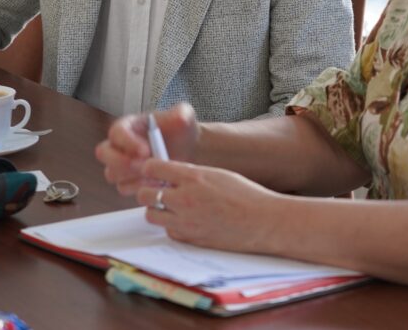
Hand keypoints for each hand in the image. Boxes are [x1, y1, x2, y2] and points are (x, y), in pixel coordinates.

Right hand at [95, 102, 198, 194]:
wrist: (189, 151)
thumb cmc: (181, 131)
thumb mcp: (184, 116)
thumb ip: (181, 113)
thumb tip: (179, 117)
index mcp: (128, 126)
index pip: (117, 132)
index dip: (127, 142)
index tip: (146, 151)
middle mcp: (119, 145)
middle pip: (103, 154)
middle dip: (120, 162)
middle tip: (142, 166)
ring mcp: (121, 164)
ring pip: (112, 174)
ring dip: (130, 177)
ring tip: (152, 177)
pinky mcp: (128, 181)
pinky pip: (124, 188)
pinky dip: (137, 188)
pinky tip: (155, 185)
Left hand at [138, 160, 282, 253]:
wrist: (262, 221)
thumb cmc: (245, 196)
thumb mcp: (217, 175)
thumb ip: (192, 175)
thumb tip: (170, 176)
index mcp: (193, 177)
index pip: (153, 167)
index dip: (150, 168)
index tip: (152, 170)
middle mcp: (185, 198)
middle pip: (145, 194)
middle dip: (148, 190)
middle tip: (158, 190)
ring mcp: (185, 221)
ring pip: (151, 215)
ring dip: (157, 209)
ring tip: (171, 207)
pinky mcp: (190, 239)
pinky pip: (169, 231)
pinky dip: (172, 226)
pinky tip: (186, 221)